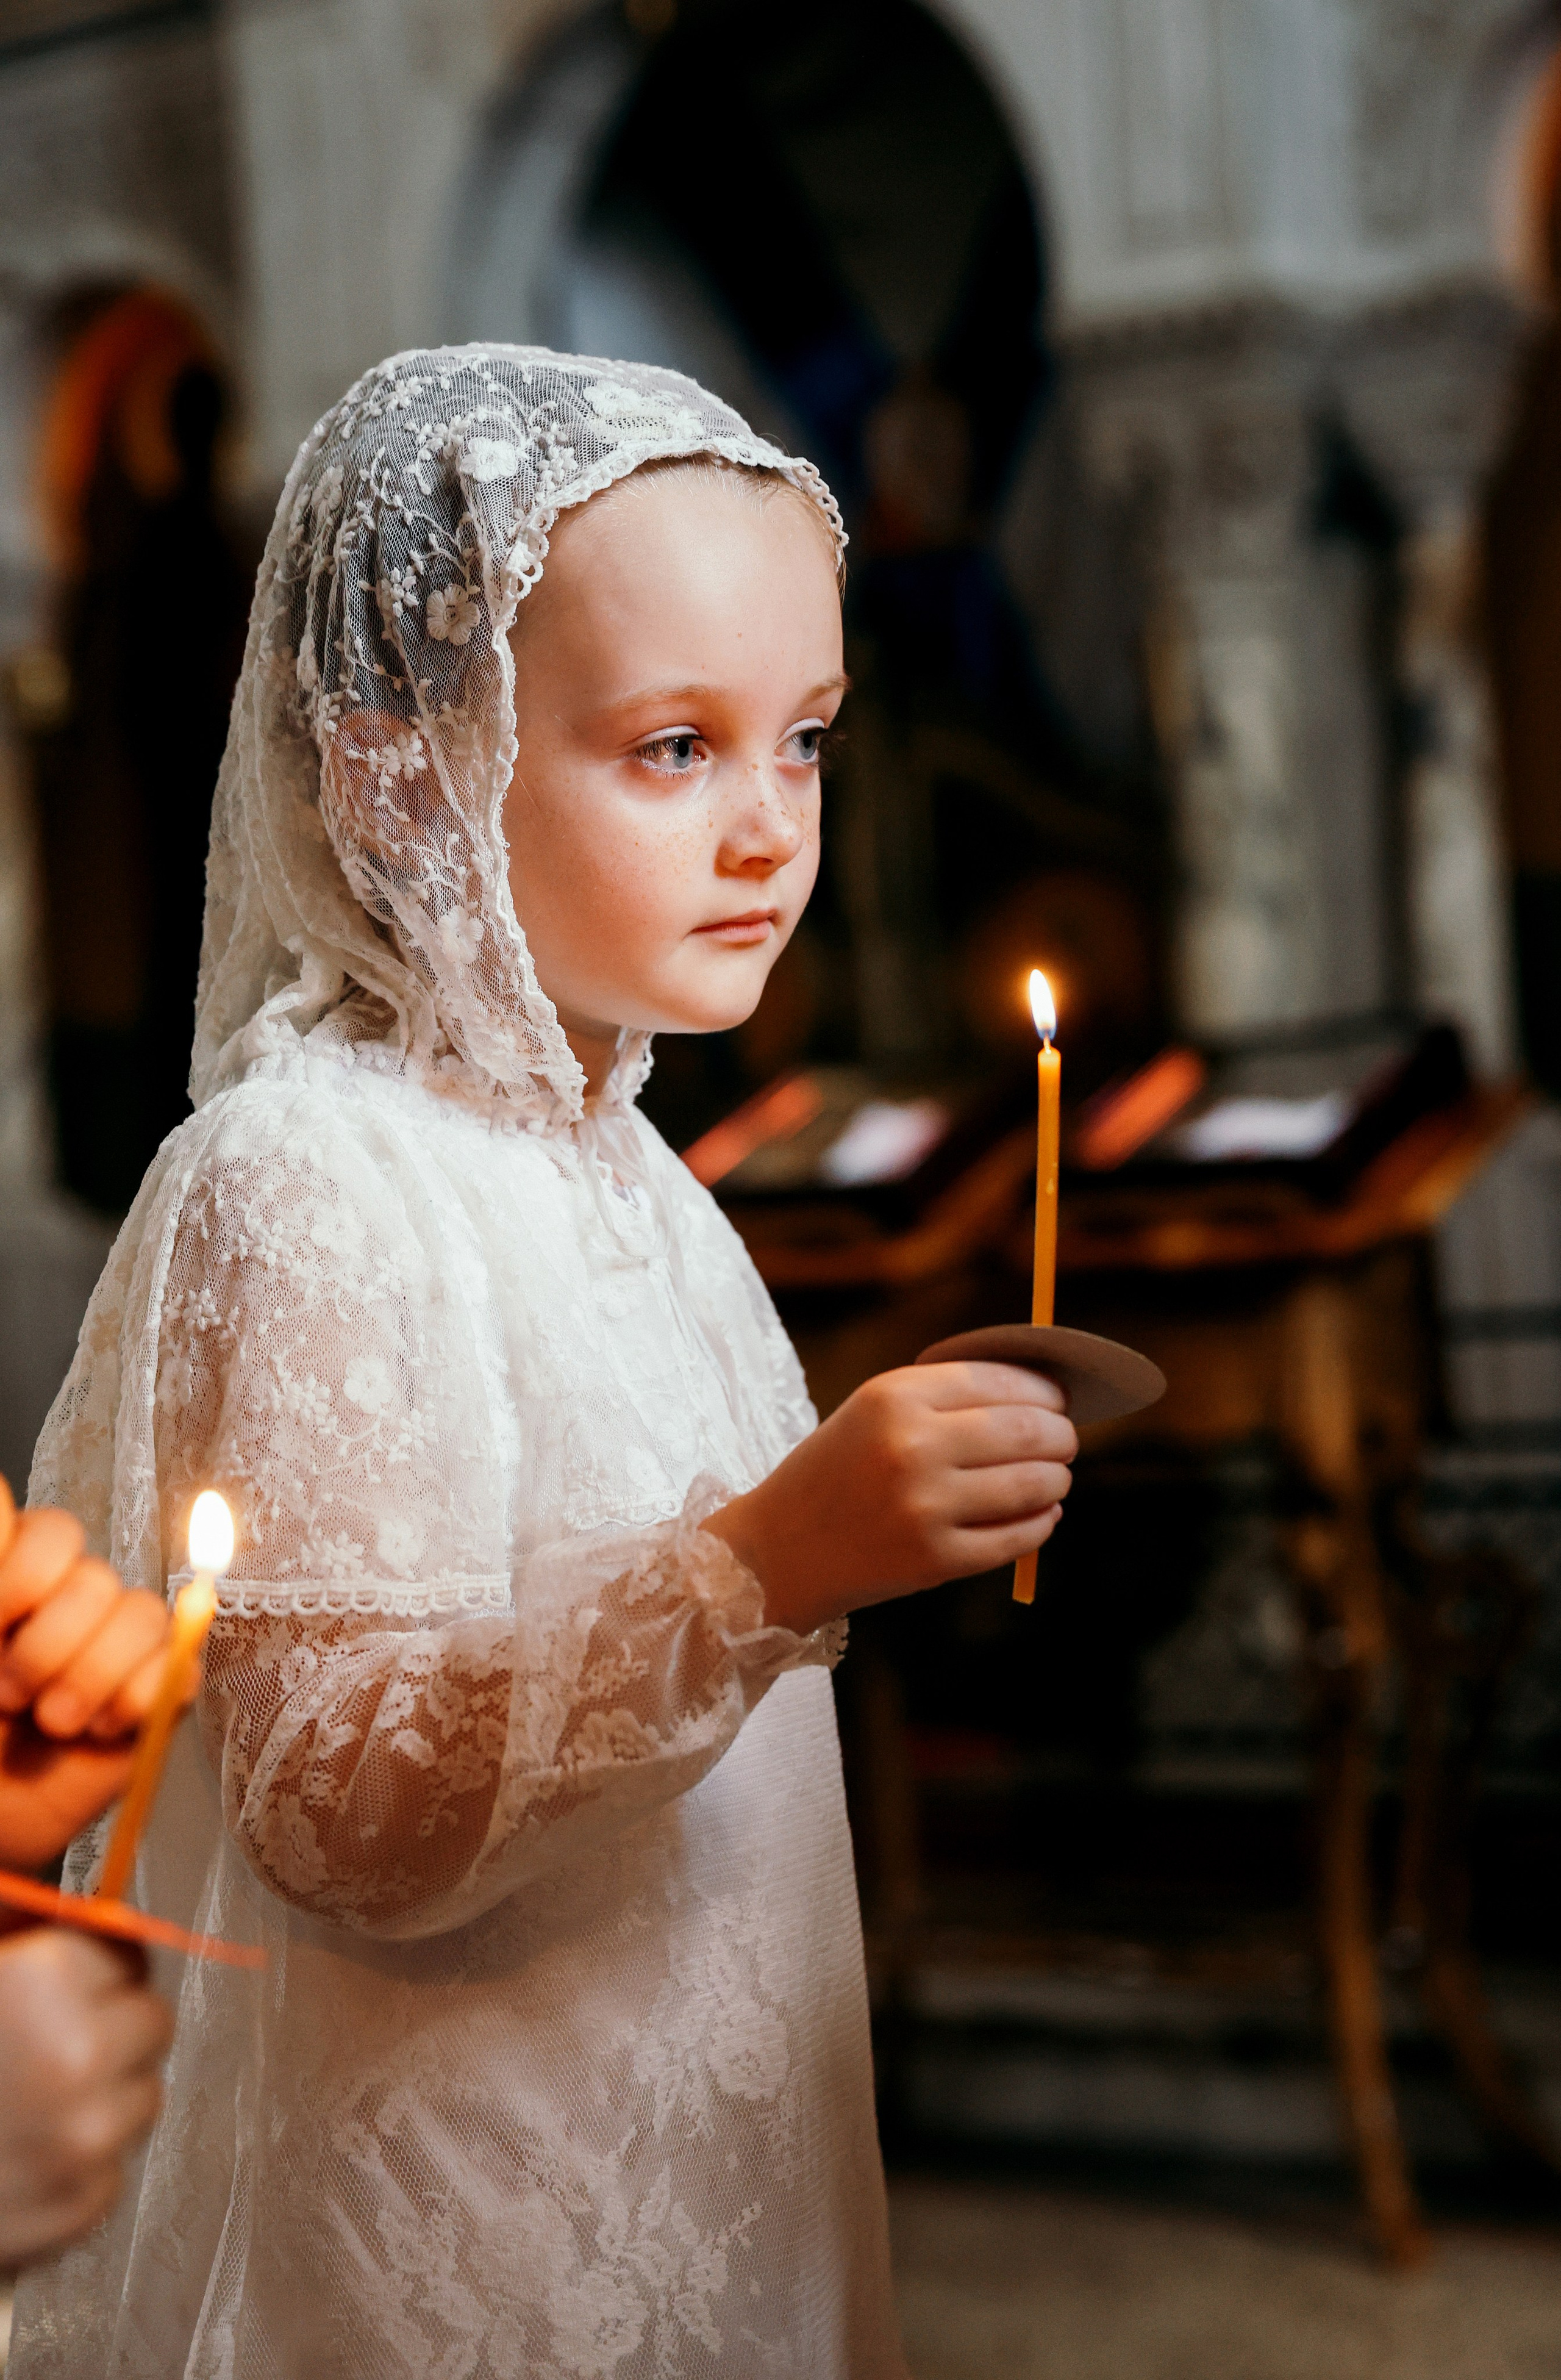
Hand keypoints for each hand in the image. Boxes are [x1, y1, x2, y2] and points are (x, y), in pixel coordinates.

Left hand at [0, 1478, 177, 1871]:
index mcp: (12, 1580)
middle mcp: (63, 1600)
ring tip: (53, 1722)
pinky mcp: (155, 1690)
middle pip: (90, 1570)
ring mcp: (114, 1643)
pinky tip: (99, 1730)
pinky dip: (138, 1699)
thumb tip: (1, 1500)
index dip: (23, 1570)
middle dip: (47, 1643)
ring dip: (92, 1675)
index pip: (40, 1528)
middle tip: (9, 1694)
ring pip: (140, 1611)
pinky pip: (179, 1664)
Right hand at [0, 1925, 171, 2267]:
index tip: (80, 1976)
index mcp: (46, 1980)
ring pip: (139, 2096)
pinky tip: (25, 2152)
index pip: (125, 1953)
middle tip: (51, 2041)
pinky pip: (110, 2169)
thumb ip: (11, 1927)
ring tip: (32, 2100)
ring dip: (100, 2095)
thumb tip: (73, 1916)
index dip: (97, 1964)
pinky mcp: (77, 2207)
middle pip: (148, 2022)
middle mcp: (80, 2055)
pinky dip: (77, 2164)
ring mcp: (85, 2137)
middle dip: (108, 2026)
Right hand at [704, 1360, 1076, 1635]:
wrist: (776, 1552)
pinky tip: (1041, 1516)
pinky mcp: (935, 1560)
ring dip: (1057, 1479)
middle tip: (1066, 1441)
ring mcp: (925, 1507)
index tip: (1058, 1399)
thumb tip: (1037, 1395)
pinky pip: (1018, 1537)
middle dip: (1061, 1435)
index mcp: (893, 1397)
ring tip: (1055, 1478)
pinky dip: (1042, 1523)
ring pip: (1033, 1484)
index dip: (1042, 1390)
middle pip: (1027, 1430)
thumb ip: (945, 1397)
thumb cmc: (833, 1473)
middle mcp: (911, 1447)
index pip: (999, 1380)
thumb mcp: (872, 1412)